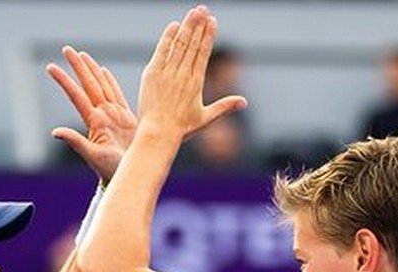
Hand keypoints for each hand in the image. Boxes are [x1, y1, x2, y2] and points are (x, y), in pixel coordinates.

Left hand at [48, 48, 138, 182]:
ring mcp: (114, 115)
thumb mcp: (92, 156)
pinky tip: (104, 71)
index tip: (51, 67)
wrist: (129, 175)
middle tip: (67, 49)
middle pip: (89, 85)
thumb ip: (75, 142)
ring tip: (83, 55)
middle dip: (78, 67)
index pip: (76, 95)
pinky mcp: (126, 118)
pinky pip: (117, 94)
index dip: (64, 80)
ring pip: (101, 86)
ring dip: (92, 70)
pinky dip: (110, 82)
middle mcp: (103, 115)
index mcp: (95, 121)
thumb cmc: (112, 170)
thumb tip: (54, 132)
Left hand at [136, 6, 245, 141]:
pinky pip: (162, 51)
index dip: (208, 36)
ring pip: (180, 44)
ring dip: (187, 26)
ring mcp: (167, 73)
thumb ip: (225, 106)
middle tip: (203, 9)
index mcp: (196, 82)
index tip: (212, 21)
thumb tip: (244, 102)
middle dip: (199, 25)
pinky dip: (167, 38)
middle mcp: (183, 74)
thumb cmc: (181, 128)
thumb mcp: (206, 118)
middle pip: (193, 44)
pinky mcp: (153, 74)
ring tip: (194, 12)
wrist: (159, 134)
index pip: (203, 53)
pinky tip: (174, 25)